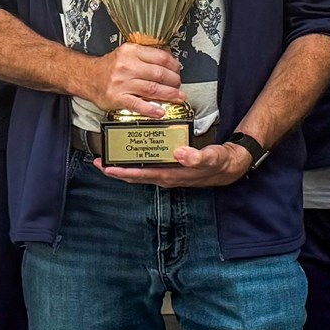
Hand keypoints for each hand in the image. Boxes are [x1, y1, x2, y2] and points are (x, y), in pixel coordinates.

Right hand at [77, 42, 183, 117]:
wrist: (88, 77)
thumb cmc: (109, 67)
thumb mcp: (126, 53)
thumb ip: (145, 55)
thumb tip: (169, 60)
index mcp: (131, 52)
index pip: (160, 57)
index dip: (174, 65)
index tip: (178, 70)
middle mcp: (126, 66)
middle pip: (159, 73)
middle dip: (174, 81)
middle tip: (179, 85)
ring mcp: (122, 83)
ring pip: (152, 89)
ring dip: (169, 94)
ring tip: (177, 97)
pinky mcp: (117, 98)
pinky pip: (138, 104)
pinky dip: (151, 109)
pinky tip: (160, 111)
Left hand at [98, 142, 251, 187]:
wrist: (230, 166)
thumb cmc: (220, 162)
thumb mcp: (212, 157)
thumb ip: (197, 156)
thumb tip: (179, 153)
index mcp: (172, 175)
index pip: (142, 176)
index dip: (122, 172)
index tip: (106, 167)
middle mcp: (166, 176)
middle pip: (136, 176)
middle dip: (116, 171)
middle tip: (98, 162)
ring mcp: (168, 173)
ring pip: (140, 172)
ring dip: (124, 166)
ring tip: (108, 158)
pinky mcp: (170, 167)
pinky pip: (148, 166)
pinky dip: (136, 162)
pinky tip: (131, 154)